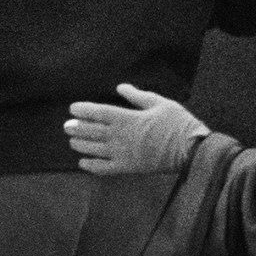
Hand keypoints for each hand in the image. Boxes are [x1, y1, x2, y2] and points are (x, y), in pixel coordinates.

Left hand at [64, 85, 207, 174]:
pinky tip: (83, 162)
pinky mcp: (127, 167)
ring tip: (72, 141)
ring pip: (94, 149)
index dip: (84, 110)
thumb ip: (137, 96)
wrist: (189, 148)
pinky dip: (91, 166)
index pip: (99, 113)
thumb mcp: (159, 103)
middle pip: (92, 131)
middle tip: (66, 126)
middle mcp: (120, 136)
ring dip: (81, 145)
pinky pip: (103, 168)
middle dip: (78, 128)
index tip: (73, 108)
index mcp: (128, 118)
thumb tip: (120, 87)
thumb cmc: (176, 122)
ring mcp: (122, 153)